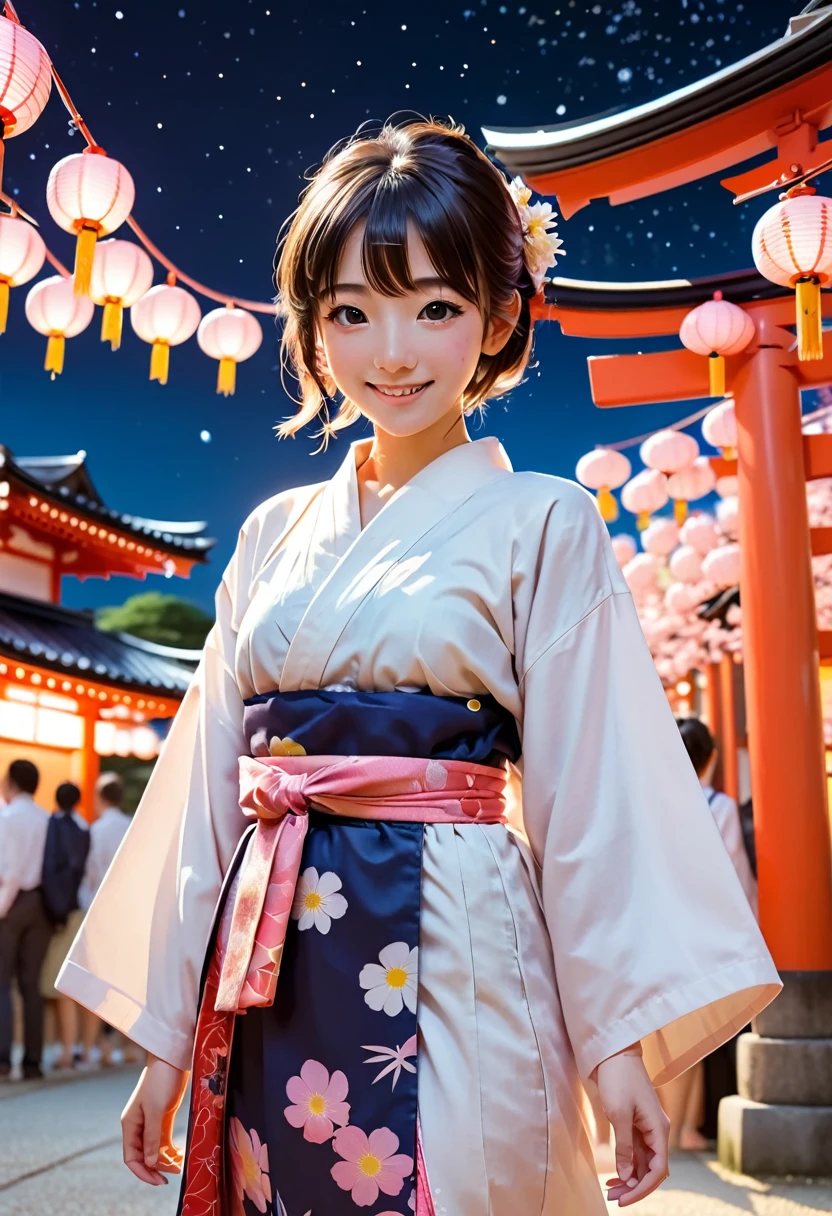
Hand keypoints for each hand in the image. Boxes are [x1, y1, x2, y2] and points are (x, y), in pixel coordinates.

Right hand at [121, 1054, 188, 1184]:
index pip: (131, 1157)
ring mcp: (151, 1122)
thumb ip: (152, 1137)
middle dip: (156, 1168)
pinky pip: (164, 1140)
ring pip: (155, 1150)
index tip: (158, 1180)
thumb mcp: (156, 1110)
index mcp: (130, 1124)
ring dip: (165, 1160)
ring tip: (180, 1166)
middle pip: (143, 1156)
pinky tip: (181, 1155)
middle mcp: (138, 1126)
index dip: (142, 1172)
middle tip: (171, 1176)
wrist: (173, 1058)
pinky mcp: (163, 1117)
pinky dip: (171, 1149)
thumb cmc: (161, 1080)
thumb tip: (149, 1163)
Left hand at [593, 1044, 669, 1206]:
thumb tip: (627, 1175)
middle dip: (635, 1186)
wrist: (614, 1053)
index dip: (643, 1188)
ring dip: (630, 1178)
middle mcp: (658, 1131)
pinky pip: (636, 1152)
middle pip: (652, 1169)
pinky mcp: (637, 1124)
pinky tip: (614, 1174)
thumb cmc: (618, 1079)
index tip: (624, 1200)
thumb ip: (625, 1147)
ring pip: (644, 1163)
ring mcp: (648, 1128)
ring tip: (611, 1190)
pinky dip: (627, 1165)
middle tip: (613, 1198)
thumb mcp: (619, 1114)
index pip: (658, 1170)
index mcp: (660, 1129)